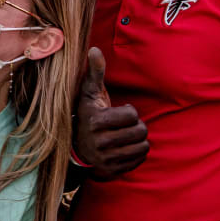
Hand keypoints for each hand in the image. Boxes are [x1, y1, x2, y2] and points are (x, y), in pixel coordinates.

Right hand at [74, 47, 148, 179]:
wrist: (76, 147)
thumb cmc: (88, 115)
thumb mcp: (90, 94)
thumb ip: (95, 72)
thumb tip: (94, 49)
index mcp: (96, 122)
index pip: (132, 115)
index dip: (129, 112)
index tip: (119, 112)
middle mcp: (100, 143)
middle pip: (140, 132)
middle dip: (137, 126)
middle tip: (126, 126)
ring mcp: (106, 159)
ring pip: (143, 146)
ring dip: (138, 140)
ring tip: (127, 136)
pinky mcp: (112, 171)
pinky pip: (140, 160)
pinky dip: (137, 153)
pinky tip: (126, 148)